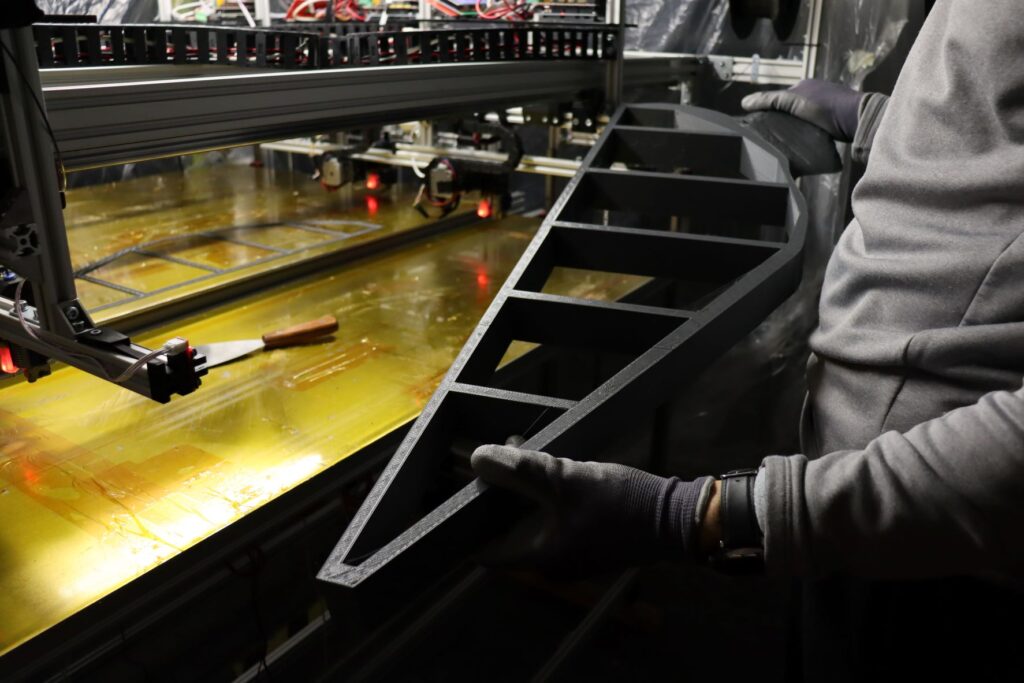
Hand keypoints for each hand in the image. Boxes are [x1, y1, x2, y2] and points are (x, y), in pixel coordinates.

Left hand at [471, 444, 713, 576]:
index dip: (468, 524)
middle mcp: (553, 564)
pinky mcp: (589, 541)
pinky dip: (546, 496)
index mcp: (541, 558)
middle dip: (500, 495)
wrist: (677, 517)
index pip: (487, 550)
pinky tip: (549, 466)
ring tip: (520, 450)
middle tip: (493, 462)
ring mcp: (573, 555)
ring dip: (525, 490)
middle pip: (510, 531)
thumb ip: (521, 469)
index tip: (460, 496)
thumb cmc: (619, 503)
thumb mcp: (566, 479)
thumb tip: (478, 458)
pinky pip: (555, 519)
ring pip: (533, 521)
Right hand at [741, 79, 863, 141]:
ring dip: (795, 128)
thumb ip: (769, 101)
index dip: (769, 110)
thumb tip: (743, 103)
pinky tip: (805, 140)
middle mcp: (814, 92)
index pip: (779, 98)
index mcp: (803, 86)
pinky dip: (808, 131)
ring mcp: (826, 104)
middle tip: (773, 136)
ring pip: (802, 118)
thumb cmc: (824, 107)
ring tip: (788, 142)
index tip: (761, 126)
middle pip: (790, 108)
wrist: (855, 118)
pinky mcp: (834, 118)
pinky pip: (815, 125)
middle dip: (782, 120)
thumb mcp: (792, 102)